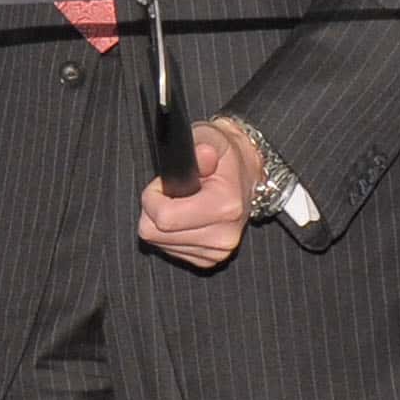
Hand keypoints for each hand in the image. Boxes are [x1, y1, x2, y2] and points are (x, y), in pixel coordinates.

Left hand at [140, 119, 256, 269]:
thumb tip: (203, 154)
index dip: (152, 197)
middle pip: (154, 233)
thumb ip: (204, 144)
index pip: (164, 218)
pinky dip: (170, 234)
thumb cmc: (225, 157)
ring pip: (158, 242)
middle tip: (171, 191)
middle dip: (153, 210)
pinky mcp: (209, 260)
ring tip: (181, 202)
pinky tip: (185, 217)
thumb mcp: (213, 139)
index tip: (161, 184)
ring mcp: (217, 252)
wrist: (247, 176)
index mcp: (226, 206)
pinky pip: (168, 250)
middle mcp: (224, 236)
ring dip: (161, 223)